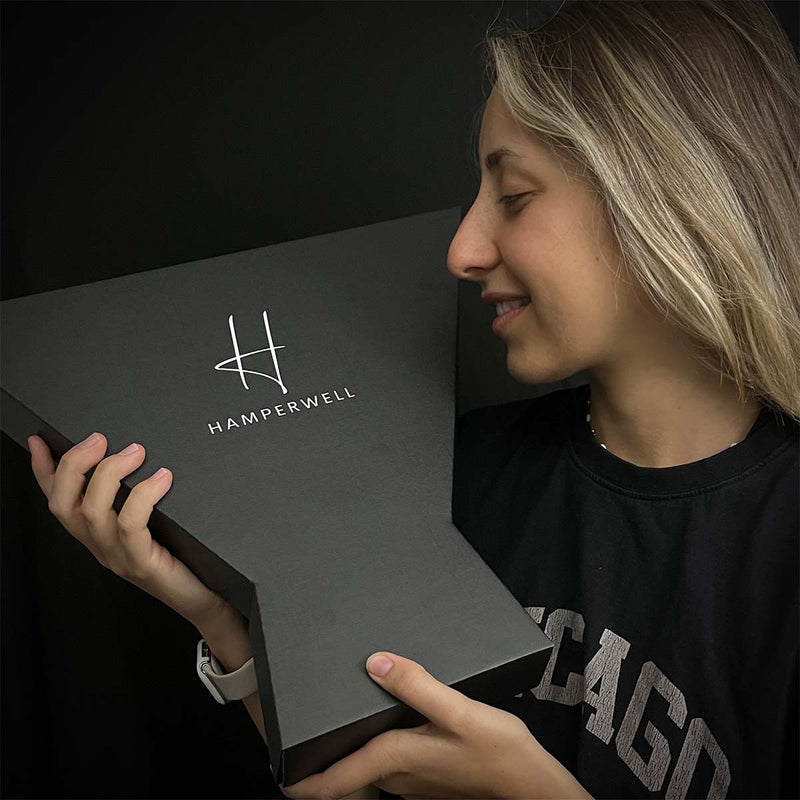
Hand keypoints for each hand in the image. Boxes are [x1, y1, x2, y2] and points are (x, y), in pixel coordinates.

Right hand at [27, 431, 231, 630]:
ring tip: (135, 452)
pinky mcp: (142, 563)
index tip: (40, 440)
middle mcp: (99, 546)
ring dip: (109, 475)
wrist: (200, 598)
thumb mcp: (151, 522)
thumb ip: (135, 496)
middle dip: (74, 465)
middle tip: (99, 439)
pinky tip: (162, 478)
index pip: (58, 501)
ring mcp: (118, 556)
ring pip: (92, 512)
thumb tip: (134, 455)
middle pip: (64, 505)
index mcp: (96, 535)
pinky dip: (143, 496)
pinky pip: (131, 526)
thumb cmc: (179, 557)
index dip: (43, 471)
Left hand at [280, 651, 592, 799]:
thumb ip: (416, 685)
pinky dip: (374, 749)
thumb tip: (373, 661)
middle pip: (348, 774)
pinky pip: (389, 765)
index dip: (304, 783)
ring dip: (348, 754)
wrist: (532, 786)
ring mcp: (414, 781)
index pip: (337, 780)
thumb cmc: (499, 751)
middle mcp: (398, 776)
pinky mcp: (430, 776)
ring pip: (368, 768)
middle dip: (322, 762)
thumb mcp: (459, 711)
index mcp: (397, 758)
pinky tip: (383, 723)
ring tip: (334, 724)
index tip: (279, 777)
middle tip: (300, 737)